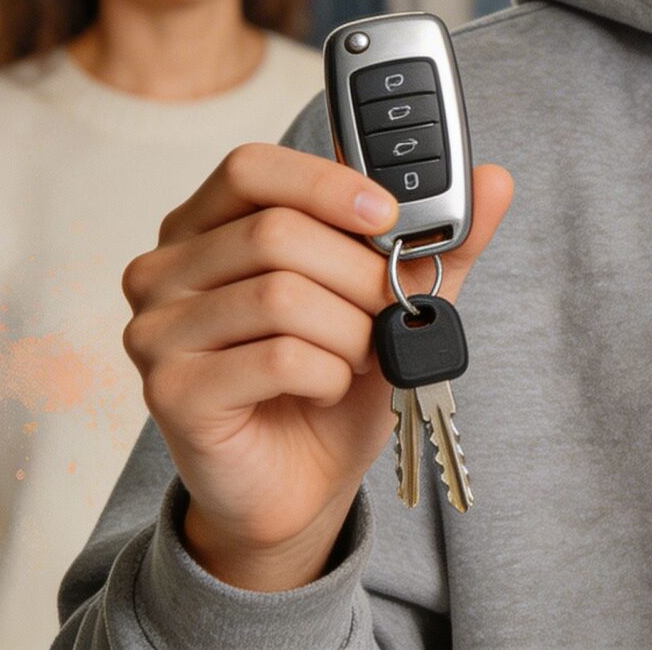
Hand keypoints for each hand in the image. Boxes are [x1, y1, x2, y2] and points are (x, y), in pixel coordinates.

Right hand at [121, 144, 514, 590]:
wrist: (300, 482)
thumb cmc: (330, 379)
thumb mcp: (391, 299)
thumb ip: (435, 238)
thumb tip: (494, 179)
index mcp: (206, 226)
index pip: (250, 169)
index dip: (325, 183)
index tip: (386, 215)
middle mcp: (165, 270)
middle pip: (275, 233)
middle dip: (359, 276)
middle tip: (387, 311)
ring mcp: (156, 331)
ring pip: (281, 297)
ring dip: (348, 332)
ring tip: (355, 356)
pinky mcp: (170, 391)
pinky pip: (279, 359)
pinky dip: (328, 374)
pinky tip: (326, 388)